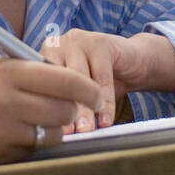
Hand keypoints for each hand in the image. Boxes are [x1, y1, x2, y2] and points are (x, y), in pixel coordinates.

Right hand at [0, 57, 101, 169]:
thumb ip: (23, 72)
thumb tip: (66, 81)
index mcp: (3, 72)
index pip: (64, 79)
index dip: (87, 87)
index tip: (96, 92)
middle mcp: (3, 101)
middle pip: (64, 110)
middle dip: (72, 111)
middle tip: (68, 109)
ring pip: (52, 135)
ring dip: (53, 130)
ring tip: (40, 122)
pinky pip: (30, 152)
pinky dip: (31, 145)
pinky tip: (15, 136)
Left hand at [40, 29, 158, 132]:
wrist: (134, 60)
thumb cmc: (100, 79)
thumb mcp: (76, 89)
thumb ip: (64, 101)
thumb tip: (54, 132)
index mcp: (44, 55)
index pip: (40, 83)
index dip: (47, 108)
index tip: (52, 132)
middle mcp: (57, 45)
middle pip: (57, 81)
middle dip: (64, 109)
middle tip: (68, 133)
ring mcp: (78, 41)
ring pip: (79, 79)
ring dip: (84, 109)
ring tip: (86, 130)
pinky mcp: (101, 43)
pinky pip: (102, 77)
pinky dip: (106, 102)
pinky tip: (106, 120)